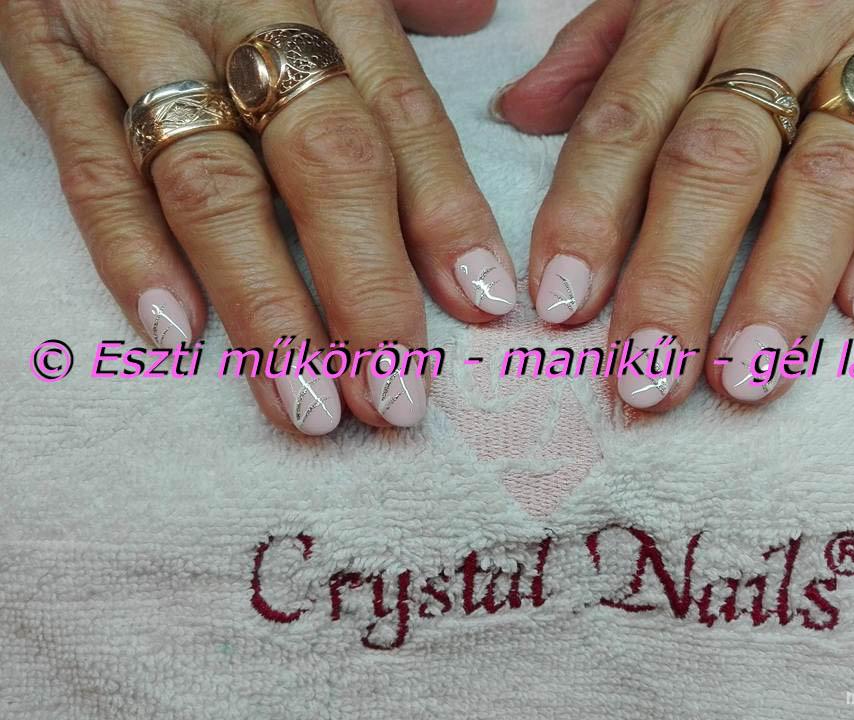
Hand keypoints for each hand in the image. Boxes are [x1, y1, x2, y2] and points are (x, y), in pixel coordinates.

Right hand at [0, 0, 510, 433]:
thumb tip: (479, 14)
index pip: (405, 119)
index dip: (447, 216)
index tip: (481, 307)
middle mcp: (249, 18)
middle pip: (327, 163)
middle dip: (368, 290)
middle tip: (396, 397)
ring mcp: (145, 40)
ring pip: (217, 186)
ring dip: (269, 306)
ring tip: (306, 406)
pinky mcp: (50, 57)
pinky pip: (93, 162)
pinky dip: (131, 248)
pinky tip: (176, 332)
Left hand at [491, 0, 853, 407]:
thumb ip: (600, 53)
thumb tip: (518, 112)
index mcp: (690, 9)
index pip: (625, 121)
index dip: (587, 216)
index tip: (561, 306)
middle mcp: (778, 27)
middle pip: (717, 160)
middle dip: (674, 277)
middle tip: (646, 375)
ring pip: (824, 174)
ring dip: (781, 283)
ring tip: (743, 376)